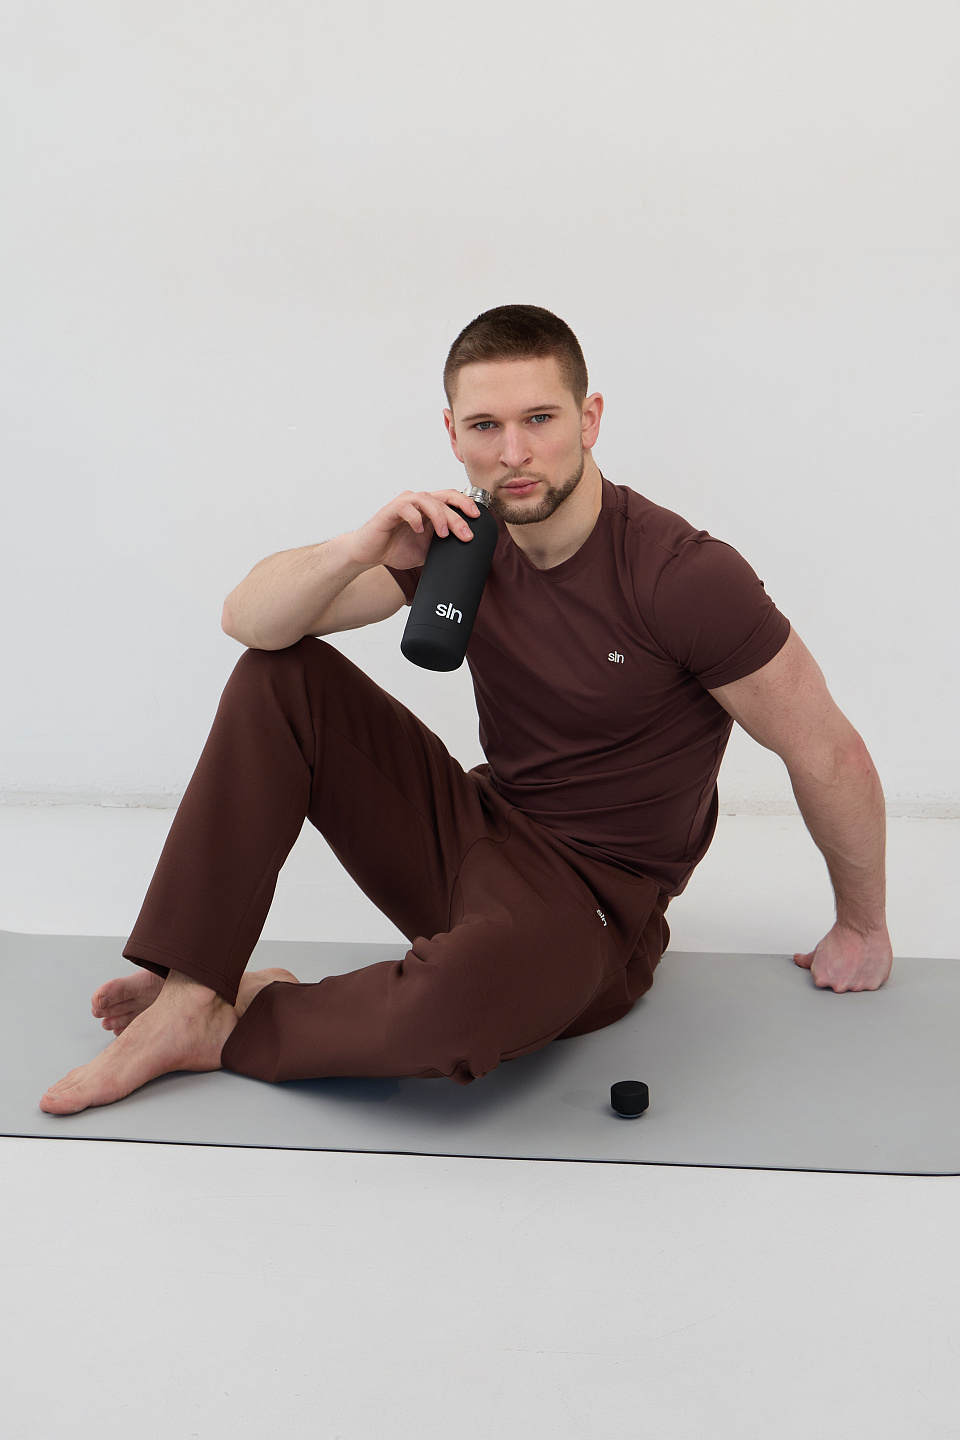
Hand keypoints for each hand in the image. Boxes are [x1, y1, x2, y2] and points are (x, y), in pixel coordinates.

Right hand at [345, 489, 478, 570]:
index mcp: (429, 509)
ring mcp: (404, 504)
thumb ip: (443, 547)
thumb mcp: (427, 550)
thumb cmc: (396, 548)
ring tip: (443, 534)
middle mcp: (418, 502)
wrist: (370, 553)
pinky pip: (405, 506)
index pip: (451, 498)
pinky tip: (418, 529)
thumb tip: (466, 553)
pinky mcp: (389, 510)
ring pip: (427, 499)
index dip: (466, 504)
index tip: (478, 518)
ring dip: (439, 516)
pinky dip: (415, 517)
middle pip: (444, 498)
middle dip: (458, 516)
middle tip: (465, 534)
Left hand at [794, 921, 892, 991]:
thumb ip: (807, 959)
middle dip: (844, 976)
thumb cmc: (843, 937)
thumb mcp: (819, 949)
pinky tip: (868, 963)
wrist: (862, 927)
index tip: (835, 963)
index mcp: (822, 979)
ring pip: (857, 986)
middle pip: (841, 985)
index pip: (824, 982)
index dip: (830, 971)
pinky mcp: (874, 984)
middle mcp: (839, 986)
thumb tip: (799, 960)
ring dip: (858, 976)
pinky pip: (872, 984)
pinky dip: (872, 975)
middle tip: (847, 961)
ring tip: (859, 960)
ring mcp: (857, 987)